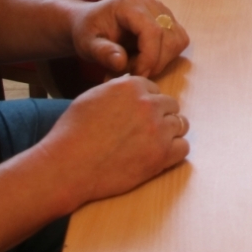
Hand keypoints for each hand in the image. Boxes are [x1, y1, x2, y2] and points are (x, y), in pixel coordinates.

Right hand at [41, 75, 189, 204]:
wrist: (68, 166)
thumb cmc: (72, 133)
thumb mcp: (92, 97)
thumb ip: (117, 89)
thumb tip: (131, 86)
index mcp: (132, 85)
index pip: (154, 90)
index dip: (146, 104)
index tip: (137, 117)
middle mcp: (148, 103)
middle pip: (170, 105)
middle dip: (160, 117)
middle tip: (144, 133)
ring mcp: (157, 129)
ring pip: (180, 125)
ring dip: (169, 134)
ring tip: (151, 145)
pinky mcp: (161, 155)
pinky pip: (183, 148)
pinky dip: (174, 152)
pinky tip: (158, 157)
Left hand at [72, 0, 189, 78]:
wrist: (90, 22)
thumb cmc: (88, 32)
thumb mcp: (87, 44)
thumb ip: (102, 53)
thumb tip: (121, 63)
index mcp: (129, 4)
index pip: (153, 31)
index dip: (149, 58)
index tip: (137, 75)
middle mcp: (149, 2)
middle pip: (169, 37)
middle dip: (154, 62)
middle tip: (132, 71)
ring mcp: (161, 9)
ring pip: (177, 40)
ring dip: (161, 59)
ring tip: (137, 63)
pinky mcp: (167, 18)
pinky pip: (178, 40)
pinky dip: (166, 55)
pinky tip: (145, 57)